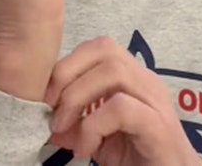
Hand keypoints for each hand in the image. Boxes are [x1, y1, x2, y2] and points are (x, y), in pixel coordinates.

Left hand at [45, 37, 197, 164]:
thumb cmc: (138, 158)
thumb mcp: (97, 139)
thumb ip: (73, 125)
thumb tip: (42, 119)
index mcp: (133, 79)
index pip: (99, 47)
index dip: (67, 64)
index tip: (47, 97)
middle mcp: (147, 83)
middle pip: (105, 49)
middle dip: (67, 74)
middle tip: (52, 110)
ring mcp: (156, 103)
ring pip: (113, 71)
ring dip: (77, 98)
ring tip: (65, 128)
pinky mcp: (159, 128)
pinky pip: (121, 108)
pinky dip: (93, 126)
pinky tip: (86, 149)